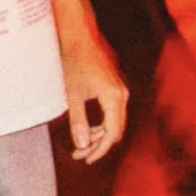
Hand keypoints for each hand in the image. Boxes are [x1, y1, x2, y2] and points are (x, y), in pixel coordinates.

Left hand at [61, 30, 127, 163]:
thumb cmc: (73, 61)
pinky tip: (87, 128)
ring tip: (80, 144)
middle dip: (98, 144)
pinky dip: (101, 122)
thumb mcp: (72, 94)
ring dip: (99, 134)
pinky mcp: (115, 86)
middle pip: (116, 129)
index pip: (112, 132)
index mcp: (114, 97)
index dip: (100, 149)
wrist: (79, 36)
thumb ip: (78, 120)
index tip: (86, 159)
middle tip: (79, 155)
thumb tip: (82, 144)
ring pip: (115, 121)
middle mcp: (122, 95)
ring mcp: (120, 90)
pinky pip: (113, 111)